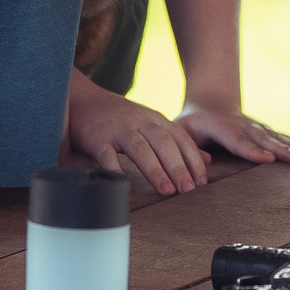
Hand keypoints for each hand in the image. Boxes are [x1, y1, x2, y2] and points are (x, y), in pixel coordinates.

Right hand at [67, 73, 209, 195]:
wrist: (81, 98)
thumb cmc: (119, 117)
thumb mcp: (151, 124)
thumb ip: (178, 142)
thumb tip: (207, 162)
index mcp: (155, 119)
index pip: (180, 139)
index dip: (193, 160)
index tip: (201, 183)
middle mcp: (139, 121)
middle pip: (163, 143)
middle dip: (178, 166)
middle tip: (188, 190)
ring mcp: (117, 128)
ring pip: (139, 148)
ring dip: (155, 170)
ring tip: (167, 191)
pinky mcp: (96, 137)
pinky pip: (105, 154)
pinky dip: (114, 168)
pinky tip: (122, 184)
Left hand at [177, 103, 289, 164]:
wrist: (210, 101)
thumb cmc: (192, 123)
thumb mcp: (181, 130)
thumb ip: (187, 145)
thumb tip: (203, 162)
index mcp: (220, 126)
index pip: (237, 140)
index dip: (252, 150)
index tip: (267, 159)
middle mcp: (241, 125)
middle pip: (262, 138)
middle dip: (280, 149)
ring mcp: (254, 126)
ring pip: (274, 136)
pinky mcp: (263, 129)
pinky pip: (280, 136)